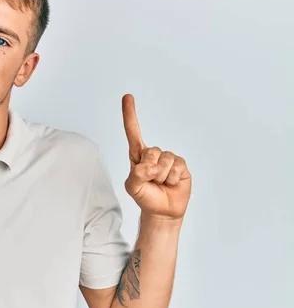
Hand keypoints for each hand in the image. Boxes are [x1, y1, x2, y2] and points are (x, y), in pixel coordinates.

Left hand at [121, 94, 191, 220]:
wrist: (162, 211)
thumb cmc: (145, 197)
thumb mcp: (133, 188)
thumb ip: (135, 176)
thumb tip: (148, 166)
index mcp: (138, 155)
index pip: (133, 132)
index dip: (130, 114)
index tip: (127, 96)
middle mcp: (153, 154)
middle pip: (151, 152)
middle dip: (150, 170)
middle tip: (151, 181)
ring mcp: (168, 158)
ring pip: (165, 161)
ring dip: (162, 176)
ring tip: (161, 183)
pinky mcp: (181, 165)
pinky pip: (176, 167)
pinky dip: (172, 178)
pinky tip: (171, 183)